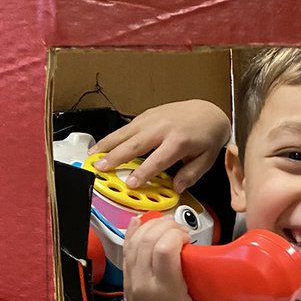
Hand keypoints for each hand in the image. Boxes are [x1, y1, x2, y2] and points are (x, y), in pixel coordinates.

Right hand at [94, 100, 231, 191]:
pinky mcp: (146, 115)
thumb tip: (176, 188)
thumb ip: (191, 175)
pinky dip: (112, 137)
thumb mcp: (206, 159)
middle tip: (100, 168)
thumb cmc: (207, 136)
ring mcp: (152, 119)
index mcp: (179, 142)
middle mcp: (163, 128)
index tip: (131, 183)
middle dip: (115, 157)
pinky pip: (126, 127)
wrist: (208, 111)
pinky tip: (101, 145)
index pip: (158, 160)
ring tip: (91, 157)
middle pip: (135, 144)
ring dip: (106, 145)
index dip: (143, 172)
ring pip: (125, 133)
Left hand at [123, 218, 219, 300]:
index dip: (177, 233)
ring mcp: (133, 281)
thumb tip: (213, 262)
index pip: (165, 248)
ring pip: (135, 240)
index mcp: (166, 290)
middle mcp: (145, 283)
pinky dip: (133, 232)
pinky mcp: (127, 281)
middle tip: (180, 230)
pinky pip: (126, 249)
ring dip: (151, 226)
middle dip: (166, 225)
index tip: (189, 238)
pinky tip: (141, 223)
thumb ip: (210, 284)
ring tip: (166, 226)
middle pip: (148, 238)